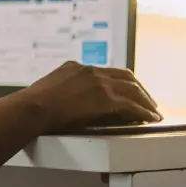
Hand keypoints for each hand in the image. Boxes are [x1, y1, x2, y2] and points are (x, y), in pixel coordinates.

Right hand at [22, 61, 160, 133]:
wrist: (33, 108)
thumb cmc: (34, 105)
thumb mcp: (49, 88)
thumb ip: (62, 89)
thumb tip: (65, 101)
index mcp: (77, 68)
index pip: (106, 72)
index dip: (120, 82)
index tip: (126, 90)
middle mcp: (91, 71)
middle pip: (125, 76)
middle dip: (138, 89)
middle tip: (146, 101)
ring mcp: (100, 84)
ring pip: (133, 89)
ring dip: (145, 100)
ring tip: (152, 111)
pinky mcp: (106, 99)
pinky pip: (132, 105)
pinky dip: (144, 112)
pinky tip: (150, 118)